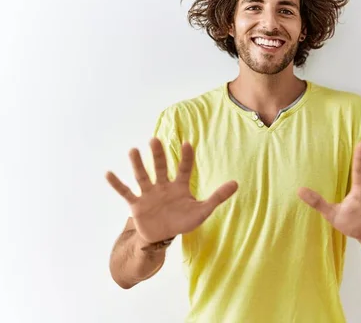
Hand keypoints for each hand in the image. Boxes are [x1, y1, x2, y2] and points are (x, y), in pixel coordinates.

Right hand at [106, 137, 237, 243]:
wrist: (162, 236)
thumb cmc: (182, 220)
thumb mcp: (202, 210)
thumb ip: (217, 197)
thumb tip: (236, 183)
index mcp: (179, 186)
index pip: (183, 169)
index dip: (186, 157)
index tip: (188, 143)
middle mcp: (163, 186)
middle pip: (160, 168)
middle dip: (158, 155)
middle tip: (154, 139)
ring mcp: (148, 194)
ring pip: (143, 177)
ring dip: (138, 165)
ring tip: (133, 150)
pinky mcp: (136, 204)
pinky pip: (126, 192)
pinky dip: (117, 184)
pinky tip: (108, 173)